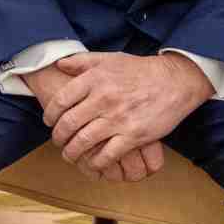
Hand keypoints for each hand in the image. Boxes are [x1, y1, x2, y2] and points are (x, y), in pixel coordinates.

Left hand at [24, 63, 165, 182]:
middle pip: (68, 124)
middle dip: (58, 137)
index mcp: (94, 79)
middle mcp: (103, 99)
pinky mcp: (133, 135)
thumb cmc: (140, 70)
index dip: (50, 115)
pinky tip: (93, 164)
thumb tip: (60, 64)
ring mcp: (118, 119)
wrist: (175, 81)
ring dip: (72, 153)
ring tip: (69, 155)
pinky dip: (96, 163)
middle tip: (57, 141)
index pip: (61, 101)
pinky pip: (107, 155)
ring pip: (83, 142)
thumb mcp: (110, 58)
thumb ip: (82, 61)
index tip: (49, 122)